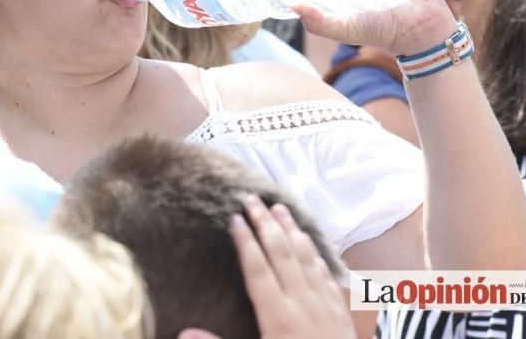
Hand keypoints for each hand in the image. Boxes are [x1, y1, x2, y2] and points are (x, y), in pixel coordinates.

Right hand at [179, 196, 356, 338]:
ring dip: (292, 230)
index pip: (258, 271)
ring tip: (280, 208)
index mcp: (278, 319)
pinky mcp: (341, 314)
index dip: (245, 243)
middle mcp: (303, 305)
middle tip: (252, 199)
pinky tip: (310, 243)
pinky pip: (327, 273)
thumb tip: (184, 331)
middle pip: (282, 255)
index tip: (234, 218)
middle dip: (266, 225)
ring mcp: (325, 307)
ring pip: (307, 258)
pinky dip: (316, 252)